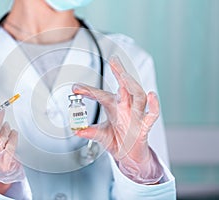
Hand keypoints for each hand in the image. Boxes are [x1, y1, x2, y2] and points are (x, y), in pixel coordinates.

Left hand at [72, 56, 162, 183]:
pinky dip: (153, 105)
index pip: (101, 94)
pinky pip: (151, 114)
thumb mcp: (101, 136)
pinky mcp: (145, 125)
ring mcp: (136, 114)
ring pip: (138, 95)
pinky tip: (151, 95)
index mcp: (114, 106)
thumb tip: (77, 130)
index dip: (88, 91)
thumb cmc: (117, 140)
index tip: (75, 87)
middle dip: (120, 72)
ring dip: (132, 85)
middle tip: (113, 60)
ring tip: (124, 76)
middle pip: (125, 85)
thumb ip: (91, 132)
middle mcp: (125, 107)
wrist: (129, 156)